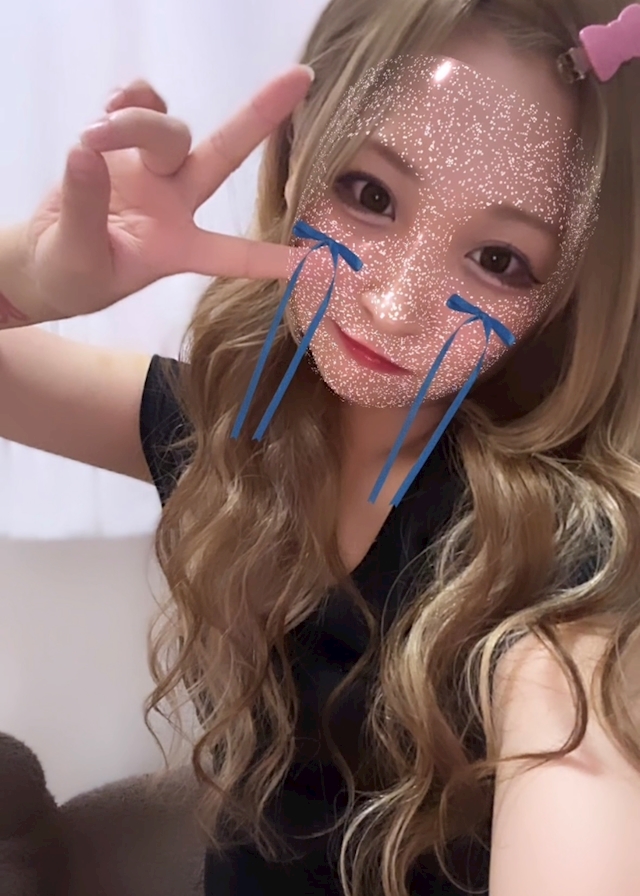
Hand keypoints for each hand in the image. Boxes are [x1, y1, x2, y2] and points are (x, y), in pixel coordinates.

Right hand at [24, 67, 312, 318]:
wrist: (42, 258)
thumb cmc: (70, 275)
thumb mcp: (78, 259)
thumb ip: (83, 211)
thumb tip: (86, 154)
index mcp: (176, 248)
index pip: (230, 255)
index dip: (268, 259)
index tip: (316, 265)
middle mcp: (174, 204)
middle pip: (222, 154)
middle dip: (260, 117)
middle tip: (299, 78)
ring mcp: (151, 170)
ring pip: (169, 128)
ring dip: (137, 122)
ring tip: (92, 138)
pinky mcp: (121, 145)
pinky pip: (140, 103)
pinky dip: (128, 98)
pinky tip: (108, 109)